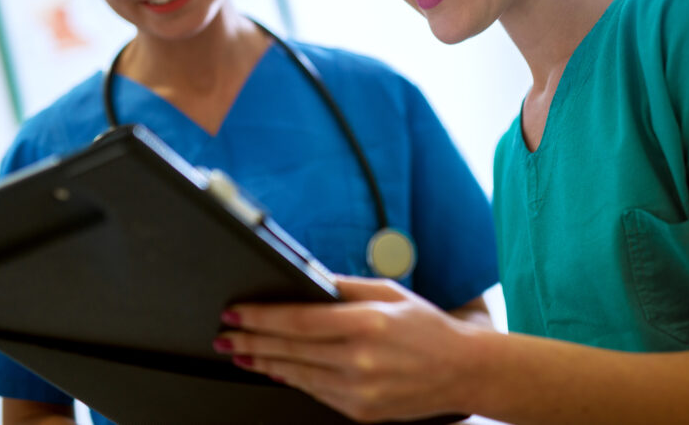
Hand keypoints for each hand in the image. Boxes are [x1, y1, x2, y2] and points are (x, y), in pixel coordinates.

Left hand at [215, 275, 482, 422]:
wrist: (463, 371)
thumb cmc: (427, 327)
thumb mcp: (390, 292)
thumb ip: (345, 286)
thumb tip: (307, 278)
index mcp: (368, 323)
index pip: (299, 320)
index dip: (261, 317)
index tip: (236, 312)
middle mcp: (361, 359)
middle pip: (290, 349)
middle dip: (251, 341)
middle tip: (225, 335)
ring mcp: (360, 390)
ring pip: (297, 374)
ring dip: (263, 362)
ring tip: (239, 352)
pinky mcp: (361, 411)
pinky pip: (315, 392)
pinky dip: (291, 379)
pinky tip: (274, 369)